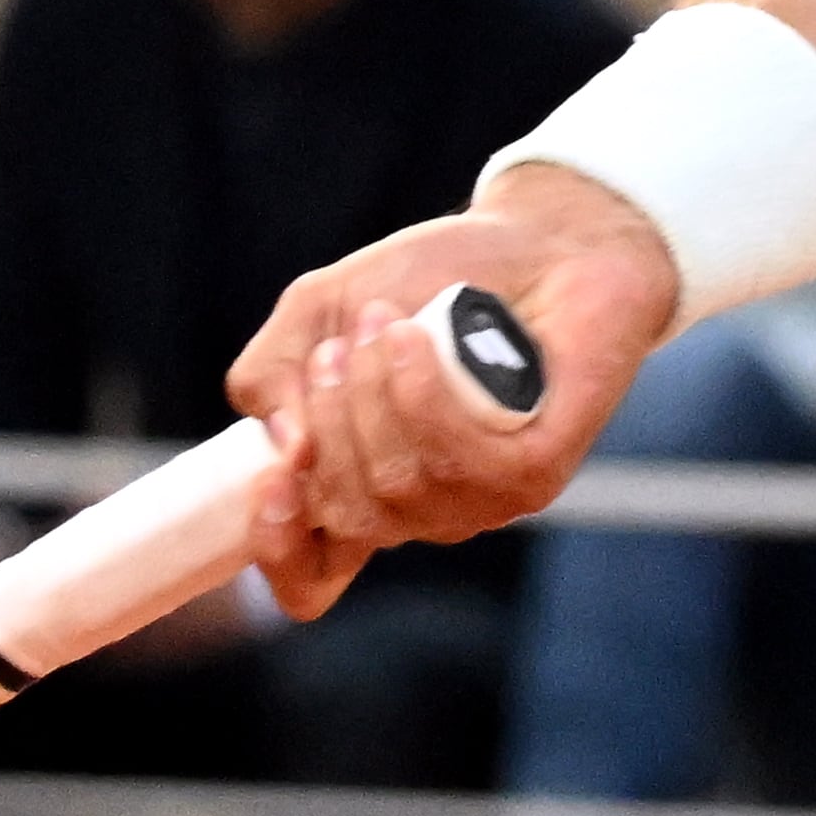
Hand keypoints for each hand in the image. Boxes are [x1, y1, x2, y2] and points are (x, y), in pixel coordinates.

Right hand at [221, 166, 683, 616]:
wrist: (545, 236)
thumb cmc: (433, 280)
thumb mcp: (322, 312)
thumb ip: (272, 373)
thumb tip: (285, 449)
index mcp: (365, 487)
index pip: (312, 579)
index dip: (278, 549)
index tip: (270, 479)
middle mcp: (423, 508)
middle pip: (345, 516)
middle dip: (327, 420)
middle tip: (342, 344)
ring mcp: (482, 498)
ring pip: (396, 487)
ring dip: (374, 394)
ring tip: (389, 322)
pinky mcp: (536, 473)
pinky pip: (459, 463)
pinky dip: (423, 394)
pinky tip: (420, 338)